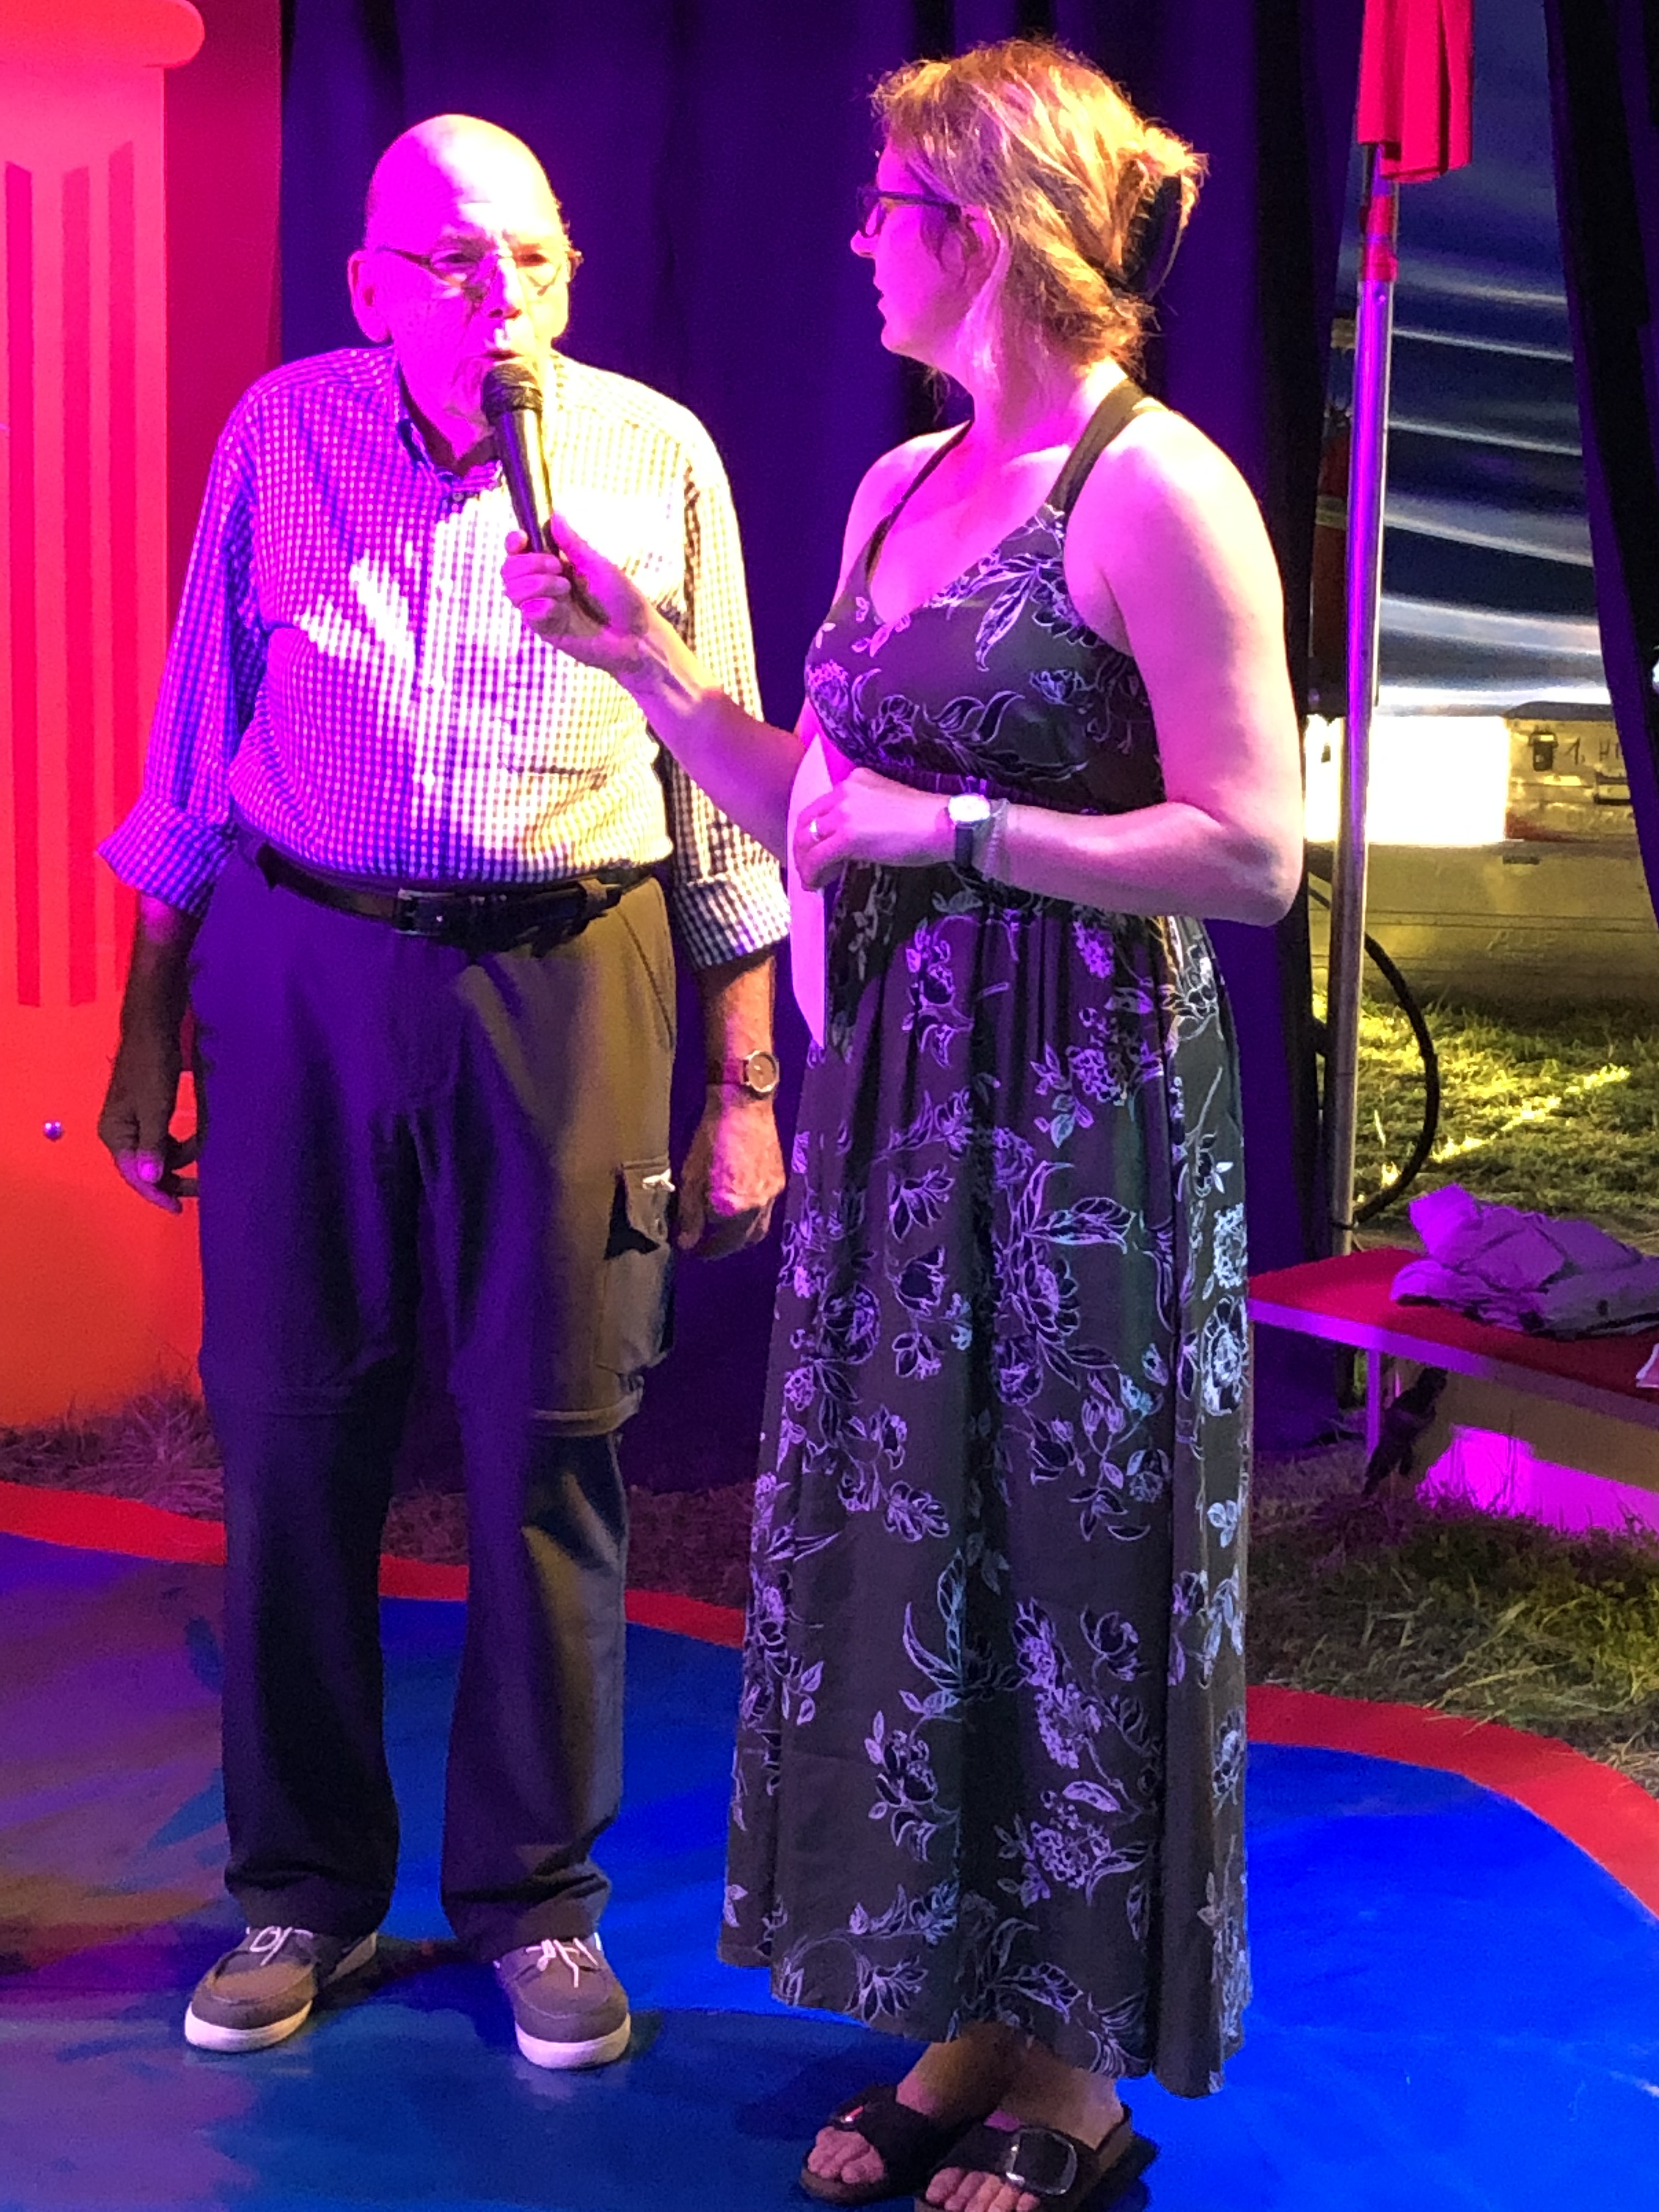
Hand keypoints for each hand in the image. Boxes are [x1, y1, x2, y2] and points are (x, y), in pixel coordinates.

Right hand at [97, 1012, 198, 1211]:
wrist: (154, 1026)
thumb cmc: (153, 1066)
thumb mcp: (155, 1108)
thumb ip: (153, 1145)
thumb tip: (149, 1180)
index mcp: (116, 1133)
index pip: (134, 1175)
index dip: (156, 1193)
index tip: (178, 1208)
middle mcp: (121, 1130)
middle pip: (146, 1167)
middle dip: (171, 1178)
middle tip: (201, 1190)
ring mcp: (135, 1119)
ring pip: (158, 1152)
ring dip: (181, 1157)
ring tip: (205, 1152)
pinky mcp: (149, 1108)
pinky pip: (164, 1136)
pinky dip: (181, 1142)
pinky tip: (199, 1138)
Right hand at [501, 516, 658, 681]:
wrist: (635, 635)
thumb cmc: (621, 599)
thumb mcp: (597, 565)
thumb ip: (573, 543)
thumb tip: (555, 514)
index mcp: (554, 565)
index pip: (519, 551)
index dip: (514, 542)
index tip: (522, 538)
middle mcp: (543, 586)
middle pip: (509, 569)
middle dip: (529, 563)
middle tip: (557, 567)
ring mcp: (542, 608)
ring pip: (512, 591)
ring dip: (535, 583)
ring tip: (564, 588)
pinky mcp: (545, 630)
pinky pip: (527, 613)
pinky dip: (541, 606)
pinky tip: (560, 609)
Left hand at [675, 1093, 783, 1259]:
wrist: (743, 1106)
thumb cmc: (712, 1138)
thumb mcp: (691, 1178)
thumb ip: (689, 1215)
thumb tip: (686, 1243)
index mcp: (734, 1209)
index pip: (720, 1245)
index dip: (704, 1250)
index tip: (690, 1249)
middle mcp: (758, 1208)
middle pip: (743, 1242)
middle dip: (725, 1247)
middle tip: (706, 1244)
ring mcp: (772, 1194)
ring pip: (759, 1228)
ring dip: (740, 1235)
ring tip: (721, 1228)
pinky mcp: (779, 1180)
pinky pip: (766, 1209)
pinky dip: (751, 1216)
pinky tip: (737, 1205)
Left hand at [793, 766, 949, 890]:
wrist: (943, 825)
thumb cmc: (926, 821)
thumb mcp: (889, 806)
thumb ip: (865, 814)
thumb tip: (852, 842)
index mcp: (856, 780)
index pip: (823, 805)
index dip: (815, 830)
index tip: (817, 849)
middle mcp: (845, 791)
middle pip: (807, 820)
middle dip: (801, 846)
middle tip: (806, 868)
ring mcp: (845, 813)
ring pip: (807, 839)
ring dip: (805, 863)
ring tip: (810, 880)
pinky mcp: (847, 836)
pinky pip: (817, 858)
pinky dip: (812, 873)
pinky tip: (816, 885)